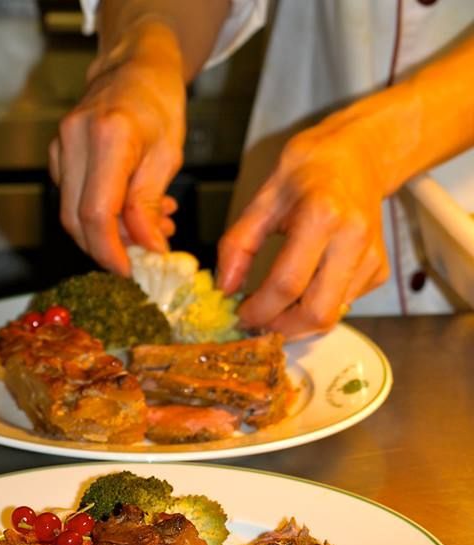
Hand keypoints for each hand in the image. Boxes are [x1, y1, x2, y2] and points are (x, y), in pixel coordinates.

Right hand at [48, 25, 186, 274]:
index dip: (110, 252)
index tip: (129, 272)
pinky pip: (71, 199)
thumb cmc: (158, 103)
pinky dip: (98, 216)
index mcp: (108, 137)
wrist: (134, 66)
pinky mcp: (57, 154)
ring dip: (106, 234)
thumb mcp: (168, 156)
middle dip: (107, 249)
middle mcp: (74, 140)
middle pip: (75, 220)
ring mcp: (60, 146)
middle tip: (142, 256)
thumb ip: (150, 206)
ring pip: (71, 214)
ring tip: (146, 228)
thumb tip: (149, 250)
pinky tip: (129, 211)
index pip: (96, 214)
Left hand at [217, 118, 389, 338]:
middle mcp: (352, 240)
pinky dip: (317, 305)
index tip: (240, 314)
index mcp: (322, 216)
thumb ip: (239, 244)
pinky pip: (342, 304)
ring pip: (331, 316)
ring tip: (275, 306)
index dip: (259, 309)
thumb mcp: (264, 197)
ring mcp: (371, 258)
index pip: (287, 284)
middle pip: (317, 313)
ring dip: (297, 321)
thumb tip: (225, 288)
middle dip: (281, 328)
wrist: (360, 155)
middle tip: (257, 322)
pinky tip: (305, 286)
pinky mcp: (379, 270)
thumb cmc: (309, 171)